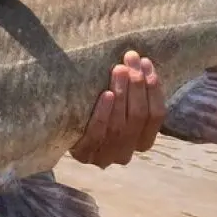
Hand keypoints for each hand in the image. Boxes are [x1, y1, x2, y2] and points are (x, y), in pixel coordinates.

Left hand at [70, 50, 166, 167]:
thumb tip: (139, 60)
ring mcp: (106, 156)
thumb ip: (132, 92)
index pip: (156, 115)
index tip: (146, 62)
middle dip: (137, 85)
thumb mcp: (118, 106)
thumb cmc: (96, 112)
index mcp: (142, 142)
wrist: (60, 133)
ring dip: (122, 94)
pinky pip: (97, 133)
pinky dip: (104, 113)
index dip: (153, 88)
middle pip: (139, 117)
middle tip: (130, 59)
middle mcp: (127, 152)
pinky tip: (106, 94)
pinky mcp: (85, 154)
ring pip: (120, 125)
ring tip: (119, 70)